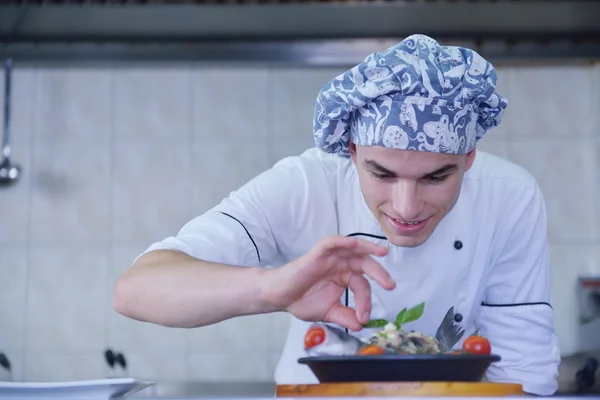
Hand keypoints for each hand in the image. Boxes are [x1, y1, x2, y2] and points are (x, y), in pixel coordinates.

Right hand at [261, 236, 395, 330]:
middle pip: (365, 264)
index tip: (363, 318)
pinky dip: (345, 241)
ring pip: (354, 249)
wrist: (280, 297)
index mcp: (345, 277)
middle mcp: (340, 265)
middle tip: (390, 285)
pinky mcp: (319, 252)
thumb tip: (361, 325)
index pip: (362, 286)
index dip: (366, 302)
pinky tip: (356, 244)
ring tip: (383, 254)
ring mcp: (330, 257)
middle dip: (379, 273)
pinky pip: (333, 242)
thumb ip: (345, 317)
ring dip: (369, 249)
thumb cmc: (301, 301)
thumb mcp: (329, 313)